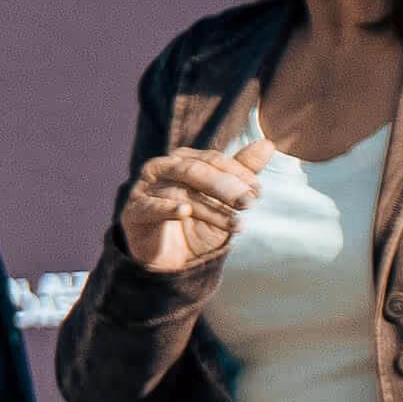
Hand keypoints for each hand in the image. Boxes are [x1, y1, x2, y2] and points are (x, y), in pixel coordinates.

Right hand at [116, 131, 271, 277]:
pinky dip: (168, 208)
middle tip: (250, 203)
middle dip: (226, 187)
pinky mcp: (135, 211)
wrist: (172, 257)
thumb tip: (267, 144)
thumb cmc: (199, 223)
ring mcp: (146, 188)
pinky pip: (151, 207)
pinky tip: (184, 212)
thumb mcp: (225, 201)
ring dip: (211, 209)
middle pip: (195, 171)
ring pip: (180, 192)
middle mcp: (163, 168)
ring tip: (237, 224)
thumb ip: (243, 173)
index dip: (238, 174)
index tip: (258, 192)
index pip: (214, 160)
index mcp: (185, 160)